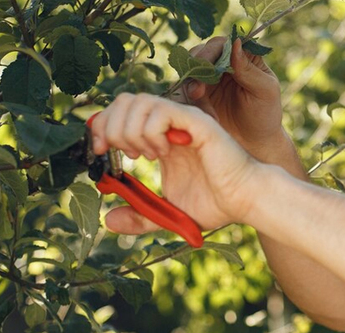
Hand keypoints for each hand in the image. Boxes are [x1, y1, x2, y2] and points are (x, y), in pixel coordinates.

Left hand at [89, 93, 260, 233]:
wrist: (244, 201)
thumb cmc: (215, 204)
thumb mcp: (166, 214)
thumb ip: (139, 216)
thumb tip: (107, 220)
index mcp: (159, 137)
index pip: (120, 113)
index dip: (101, 126)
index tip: (99, 152)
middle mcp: (169, 124)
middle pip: (124, 100)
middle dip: (110, 125)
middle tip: (118, 153)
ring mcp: (182, 120)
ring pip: (139, 102)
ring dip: (130, 129)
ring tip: (144, 155)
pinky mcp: (196, 122)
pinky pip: (161, 111)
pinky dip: (150, 131)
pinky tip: (161, 153)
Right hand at [180, 38, 286, 159]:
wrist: (253, 143)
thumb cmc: (265, 115)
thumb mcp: (264, 91)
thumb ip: (249, 69)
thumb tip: (235, 43)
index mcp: (243, 56)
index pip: (223, 44)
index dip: (211, 52)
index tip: (205, 66)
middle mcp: (223, 63)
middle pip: (201, 54)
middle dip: (196, 70)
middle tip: (197, 91)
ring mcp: (208, 78)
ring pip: (189, 72)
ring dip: (191, 87)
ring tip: (201, 104)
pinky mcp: (198, 95)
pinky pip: (185, 91)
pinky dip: (190, 102)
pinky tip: (205, 115)